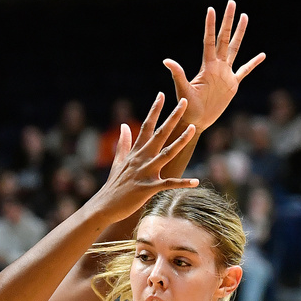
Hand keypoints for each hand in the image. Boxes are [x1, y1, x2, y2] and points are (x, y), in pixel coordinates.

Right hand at [87, 92, 198, 222]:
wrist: (105, 206)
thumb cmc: (114, 185)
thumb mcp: (118, 161)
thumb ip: (123, 143)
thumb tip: (124, 125)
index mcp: (136, 152)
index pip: (146, 125)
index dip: (155, 110)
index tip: (162, 94)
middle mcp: (141, 159)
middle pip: (159, 134)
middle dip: (173, 117)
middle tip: (185, 101)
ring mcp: (145, 173)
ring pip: (166, 154)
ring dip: (180, 141)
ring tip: (193, 128)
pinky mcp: (148, 188)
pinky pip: (168, 184)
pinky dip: (182, 183)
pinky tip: (196, 181)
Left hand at [163, 0, 265, 132]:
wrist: (196, 121)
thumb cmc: (187, 107)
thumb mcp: (183, 90)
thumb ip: (178, 75)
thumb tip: (166, 61)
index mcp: (207, 66)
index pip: (209, 41)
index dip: (210, 25)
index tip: (211, 9)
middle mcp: (217, 66)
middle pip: (224, 38)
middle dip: (228, 21)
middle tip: (231, 4)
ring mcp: (226, 74)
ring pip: (235, 49)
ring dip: (239, 33)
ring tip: (245, 17)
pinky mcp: (232, 85)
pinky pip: (245, 71)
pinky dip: (253, 63)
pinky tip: (262, 55)